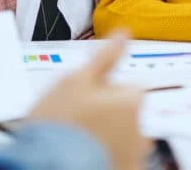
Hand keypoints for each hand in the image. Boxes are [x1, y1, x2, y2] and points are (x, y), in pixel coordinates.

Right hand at [28, 33, 149, 169]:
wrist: (50, 168)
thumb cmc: (60, 127)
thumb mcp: (75, 80)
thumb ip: (105, 57)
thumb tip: (124, 34)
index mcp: (131, 101)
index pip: (123, 87)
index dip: (100, 91)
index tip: (82, 100)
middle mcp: (140, 130)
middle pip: (123, 114)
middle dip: (103, 115)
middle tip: (74, 121)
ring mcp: (133, 156)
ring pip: (118, 139)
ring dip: (102, 138)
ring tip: (74, 142)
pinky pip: (116, 159)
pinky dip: (103, 157)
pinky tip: (82, 156)